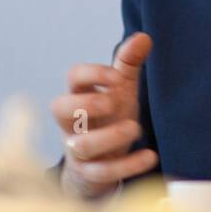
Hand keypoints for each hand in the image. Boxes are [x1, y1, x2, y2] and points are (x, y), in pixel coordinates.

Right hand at [50, 32, 158, 198]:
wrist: (101, 163)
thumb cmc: (108, 118)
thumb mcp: (120, 89)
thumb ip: (129, 64)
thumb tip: (144, 36)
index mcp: (79, 96)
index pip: (73, 77)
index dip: (92, 73)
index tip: (117, 77)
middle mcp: (72, 123)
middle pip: (59, 108)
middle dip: (85, 104)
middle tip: (112, 102)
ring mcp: (78, 150)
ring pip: (81, 145)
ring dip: (109, 136)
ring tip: (135, 128)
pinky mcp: (91, 174)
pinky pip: (102, 172)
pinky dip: (127, 165)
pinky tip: (151, 156)